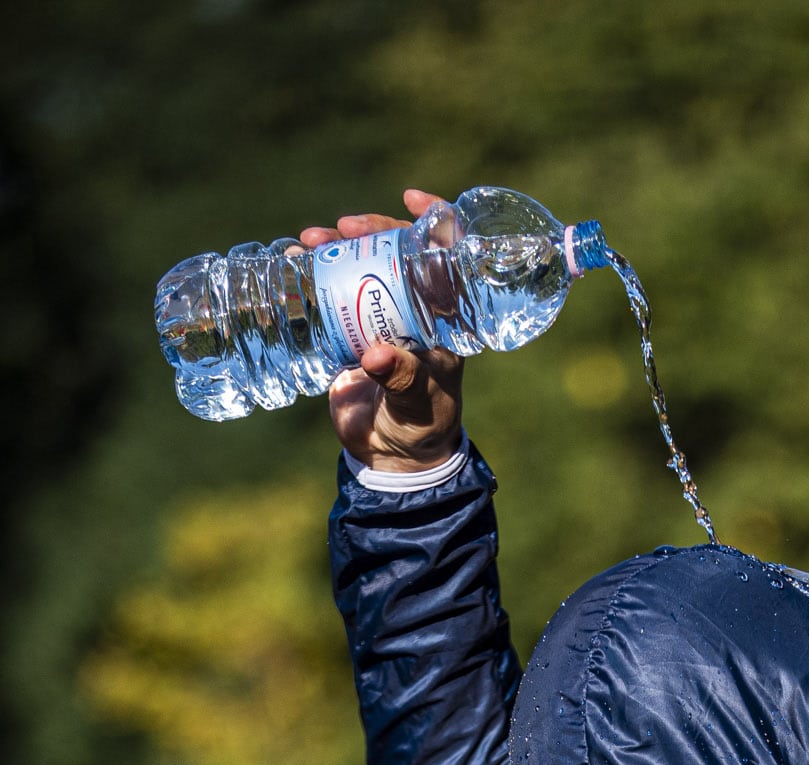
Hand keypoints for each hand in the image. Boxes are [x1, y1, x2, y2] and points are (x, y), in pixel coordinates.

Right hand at [301, 189, 463, 471]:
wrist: (392, 454)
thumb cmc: (421, 426)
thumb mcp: (418, 403)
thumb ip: (404, 380)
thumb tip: (376, 356)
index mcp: (445, 317)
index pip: (446, 256)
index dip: (433, 220)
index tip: (410, 198)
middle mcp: (415, 307)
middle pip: (394, 250)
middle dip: (367, 229)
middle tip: (339, 228)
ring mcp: (382, 314)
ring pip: (361, 265)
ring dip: (334, 247)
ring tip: (308, 242)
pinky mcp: (352, 328)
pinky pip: (333, 290)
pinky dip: (313, 272)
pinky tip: (294, 259)